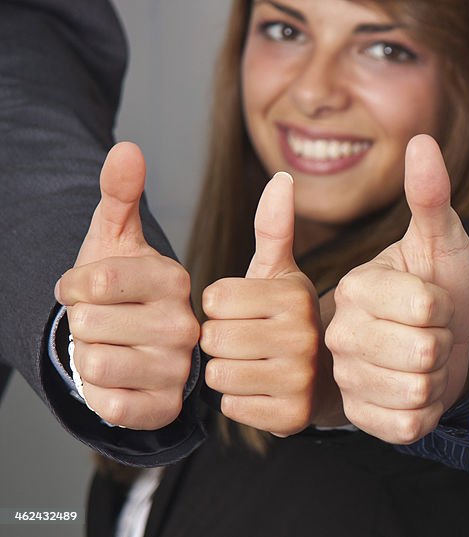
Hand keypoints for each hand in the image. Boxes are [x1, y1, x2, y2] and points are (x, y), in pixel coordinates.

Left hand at [54, 142, 198, 429]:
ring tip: (111, 349)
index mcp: (175, 280)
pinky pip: (109, 403)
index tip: (83, 290)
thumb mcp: (114, 239)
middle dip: (81, 324)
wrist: (132, 347)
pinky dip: (99, 394)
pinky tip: (117, 381)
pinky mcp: (165, 407)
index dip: (73, 286)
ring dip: (87, 358)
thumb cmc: (120, 290)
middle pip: (89, 323)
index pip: (96, 281)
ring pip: (95, 363)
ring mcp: (179, 368)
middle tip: (105, 323)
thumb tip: (127, 148)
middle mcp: (186, 324)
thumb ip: (120, 194)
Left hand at [201, 172, 342, 435]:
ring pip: (218, 373)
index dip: (219, 304)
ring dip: (224, 370)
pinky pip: (231, 406)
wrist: (328, 375)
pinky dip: (236, 399)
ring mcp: (300, 379)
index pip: (215, 297)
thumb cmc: (290, 317)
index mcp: (295, 296)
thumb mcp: (282, 272)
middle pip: (213, 337)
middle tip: (246, 339)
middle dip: (219, 339)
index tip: (244, 309)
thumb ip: (273, 227)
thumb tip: (281, 176)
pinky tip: (258, 388)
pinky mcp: (291, 417)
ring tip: (251, 362)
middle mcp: (303, 337)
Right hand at [326, 135, 468, 443]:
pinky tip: (417, 390)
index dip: (445, 306)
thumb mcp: (442, 241)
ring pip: (416, 390)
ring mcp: (346, 378)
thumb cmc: (441, 286)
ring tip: (426, 361)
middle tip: (433, 333)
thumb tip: (422, 140)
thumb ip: (430, 196)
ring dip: (436, 379)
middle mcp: (338, 333)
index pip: (424, 304)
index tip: (434, 300)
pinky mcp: (359, 418)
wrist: (441, 339)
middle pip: (422, 350)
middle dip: (443, 343)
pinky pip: (406, 424)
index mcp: (356, 286)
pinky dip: (425, 412)